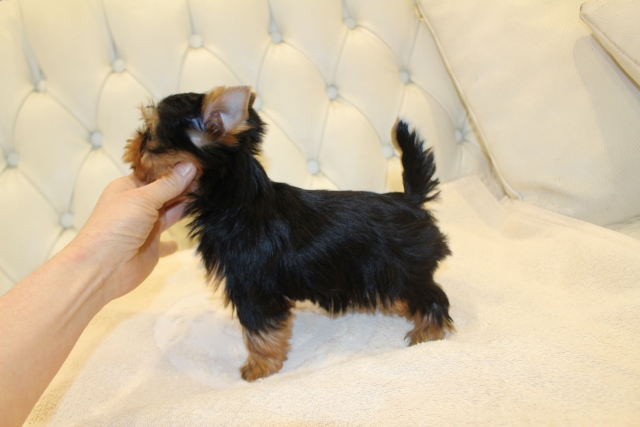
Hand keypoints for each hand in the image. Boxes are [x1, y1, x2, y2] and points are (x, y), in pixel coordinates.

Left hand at [69, 162, 196, 302]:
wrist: (103, 267)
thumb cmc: (117, 225)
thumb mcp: (144, 199)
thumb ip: (169, 185)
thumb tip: (190, 165)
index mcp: (129, 188)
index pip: (155, 172)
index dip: (174, 167)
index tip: (199, 160)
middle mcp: (138, 205)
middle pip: (165, 191)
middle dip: (184, 185)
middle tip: (211, 176)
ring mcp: (146, 226)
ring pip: (170, 213)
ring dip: (186, 206)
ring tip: (210, 195)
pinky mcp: (153, 246)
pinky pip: (168, 242)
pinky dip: (177, 239)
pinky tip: (192, 231)